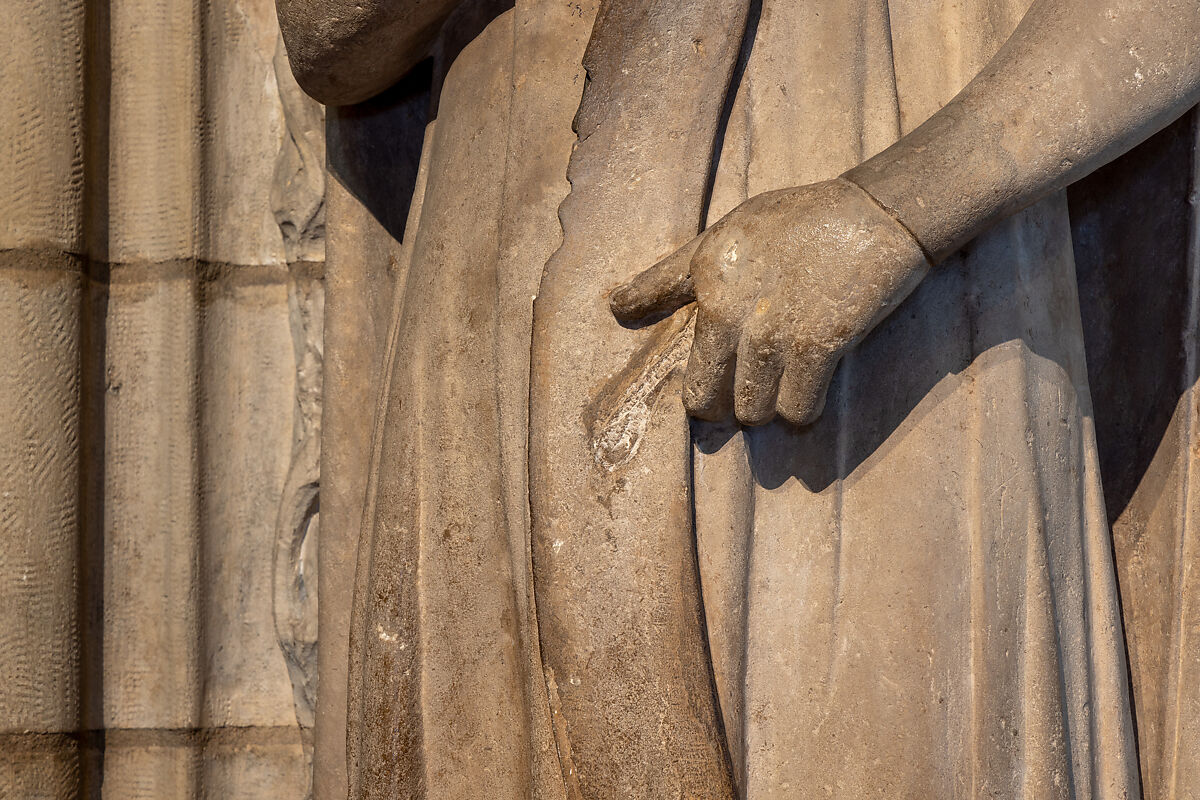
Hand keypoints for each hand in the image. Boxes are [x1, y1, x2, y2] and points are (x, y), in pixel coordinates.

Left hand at [609, 178, 930, 425]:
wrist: (873, 214)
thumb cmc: (796, 222)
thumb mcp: (723, 234)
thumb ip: (669, 277)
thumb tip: (614, 307)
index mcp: (704, 283)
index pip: (678, 362)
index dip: (691, 389)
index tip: (699, 399)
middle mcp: (729, 313)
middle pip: (707, 402)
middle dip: (725, 408)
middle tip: (745, 397)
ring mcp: (772, 334)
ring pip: (753, 413)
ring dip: (767, 411)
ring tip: (781, 387)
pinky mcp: (817, 347)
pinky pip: (798, 410)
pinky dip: (803, 410)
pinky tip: (810, 389)